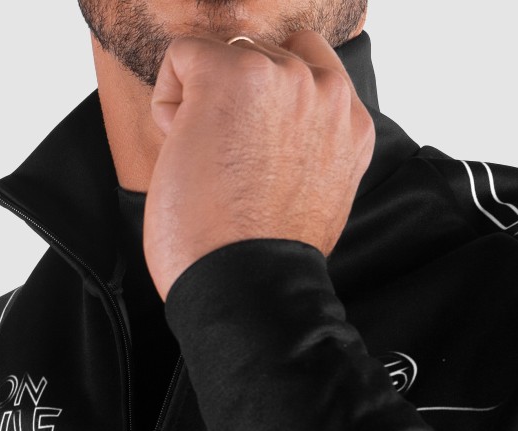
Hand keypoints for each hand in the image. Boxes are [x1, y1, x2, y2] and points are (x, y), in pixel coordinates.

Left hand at [144, 30, 374, 299]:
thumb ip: (309, 152)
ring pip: (225, 55)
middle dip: (235, 106)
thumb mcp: (313, 200)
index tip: (252, 159)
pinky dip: (168, 102)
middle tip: (229, 171)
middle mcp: (327, 94)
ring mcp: (284, 79)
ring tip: (209, 167)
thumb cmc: (263, 261)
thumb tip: (274, 139)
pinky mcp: (232, 76)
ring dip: (203, 104)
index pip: (308, 72)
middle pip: (263, 59)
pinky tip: (183, 153)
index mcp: (349, 127)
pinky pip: (182, 56)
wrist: (246, 288)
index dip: (267, 109)